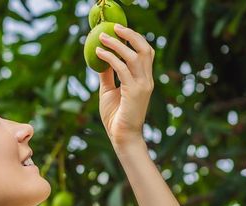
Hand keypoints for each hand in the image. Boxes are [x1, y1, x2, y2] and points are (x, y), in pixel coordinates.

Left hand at [95, 23, 154, 145]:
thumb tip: (100, 58)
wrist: (122, 137)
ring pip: (134, 56)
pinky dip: (109, 58)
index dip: (135, 39)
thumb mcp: (108, 91)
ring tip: (102, 38)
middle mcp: (146, 80)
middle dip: (131, 35)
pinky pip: (121, 69)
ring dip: (117, 44)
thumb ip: (107, 75)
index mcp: (144, 79)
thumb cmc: (116, 117)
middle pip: (145, 49)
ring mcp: (143, 85)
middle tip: (115, 27)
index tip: (119, 31)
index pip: (146, 53)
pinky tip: (99, 54)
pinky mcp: (135, 92)